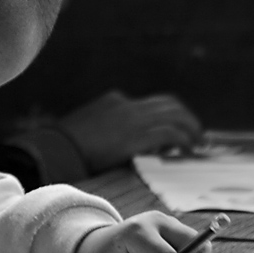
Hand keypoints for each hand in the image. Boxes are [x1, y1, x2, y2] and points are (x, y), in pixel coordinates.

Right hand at [58, 90, 201, 171]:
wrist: (55, 149)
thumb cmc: (63, 146)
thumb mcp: (84, 130)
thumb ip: (103, 130)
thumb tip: (115, 146)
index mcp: (114, 102)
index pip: (148, 104)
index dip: (166, 116)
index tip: (174, 128)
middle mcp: (127, 105)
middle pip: (168, 104)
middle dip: (185, 117)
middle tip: (195, 133)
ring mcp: (133, 118)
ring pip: (175, 115)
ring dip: (190, 128)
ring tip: (197, 142)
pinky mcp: (137, 134)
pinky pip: (171, 133)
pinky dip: (184, 140)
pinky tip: (188, 150)